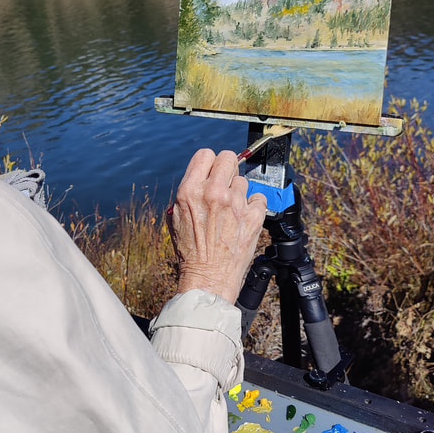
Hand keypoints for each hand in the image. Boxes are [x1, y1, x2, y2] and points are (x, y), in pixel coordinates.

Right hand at [168, 148, 267, 302]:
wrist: (208, 277)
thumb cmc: (190, 251)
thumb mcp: (175, 217)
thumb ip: (187, 194)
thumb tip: (201, 179)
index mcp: (190, 191)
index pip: (205, 155)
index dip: (209, 162)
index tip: (211, 171)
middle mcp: (214, 193)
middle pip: (227, 158)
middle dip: (226, 168)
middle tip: (224, 182)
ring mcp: (236, 204)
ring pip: (243, 181)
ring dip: (238, 192)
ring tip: (231, 210)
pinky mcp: (253, 217)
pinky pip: (258, 198)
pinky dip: (253, 206)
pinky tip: (243, 217)